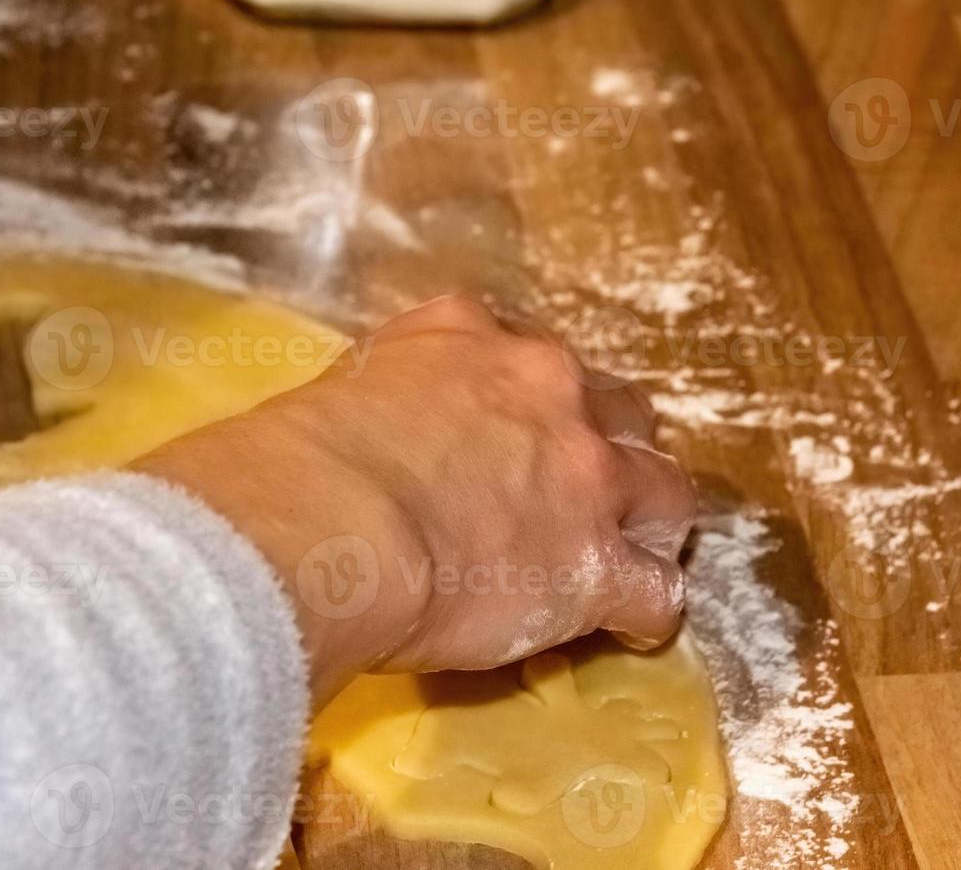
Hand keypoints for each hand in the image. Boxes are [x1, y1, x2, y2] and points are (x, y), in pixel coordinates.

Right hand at [134, 296, 696, 704]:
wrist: (322, 519)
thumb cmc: (297, 461)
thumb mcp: (343, 387)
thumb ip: (387, 394)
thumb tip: (373, 435)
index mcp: (471, 335)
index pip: (529, 357)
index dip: (533, 403)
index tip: (518, 433)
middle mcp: (545, 387)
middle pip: (618, 411)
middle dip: (607, 447)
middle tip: (583, 490)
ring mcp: (585, 474)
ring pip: (663, 491)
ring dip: (647, 522)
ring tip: (631, 556)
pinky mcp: (597, 563)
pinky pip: (654, 589)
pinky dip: (644, 609)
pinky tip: (628, 626)